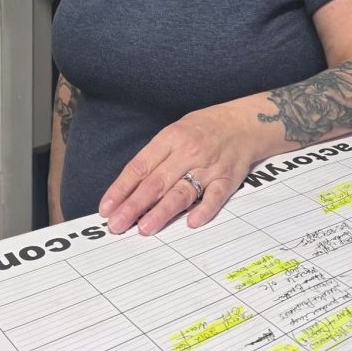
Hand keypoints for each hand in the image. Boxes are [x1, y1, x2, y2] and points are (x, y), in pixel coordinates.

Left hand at [98, 105, 253, 235]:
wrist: (244, 122)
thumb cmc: (203, 129)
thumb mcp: (174, 133)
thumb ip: (155, 159)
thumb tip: (129, 190)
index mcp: (170, 138)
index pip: (140, 167)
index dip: (121, 189)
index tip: (106, 208)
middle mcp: (188, 152)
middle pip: (156, 182)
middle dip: (134, 206)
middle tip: (117, 225)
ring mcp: (209, 166)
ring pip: (182, 192)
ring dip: (162, 211)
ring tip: (145, 228)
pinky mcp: (228, 178)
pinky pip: (216, 196)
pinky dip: (204, 209)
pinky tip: (192, 222)